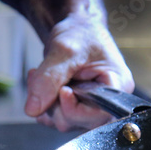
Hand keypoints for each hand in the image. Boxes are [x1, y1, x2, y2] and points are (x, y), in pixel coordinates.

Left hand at [23, 13, 134, 131]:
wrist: (76, 27)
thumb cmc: (81, 32)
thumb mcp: (64, 49)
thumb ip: (49, 78)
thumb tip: (33, 108)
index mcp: (116, 86)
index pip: (97, 114)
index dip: (74, 108)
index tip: (61, 91)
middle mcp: (106, 100)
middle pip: (79, 121)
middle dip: (54, 104)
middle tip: (42, 78)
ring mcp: (91, 105)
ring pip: (64, 121)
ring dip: (45, 103)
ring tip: (39, 76)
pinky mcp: (77, 106)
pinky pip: (56, 118)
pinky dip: (43, 105)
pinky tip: (41, 86)